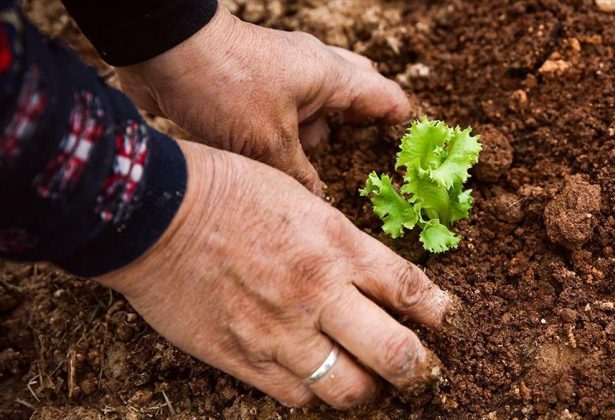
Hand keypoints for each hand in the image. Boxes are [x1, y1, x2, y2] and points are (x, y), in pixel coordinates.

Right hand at [96, 141, 448, 408]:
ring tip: (366, 380)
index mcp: (336, 245)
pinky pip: (296, 397)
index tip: (450, 325)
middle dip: (419, 370)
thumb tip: (369, 276)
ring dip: (366, 388)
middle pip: (396, 354)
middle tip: (423, 373)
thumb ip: (339, 242)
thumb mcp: (300, 200)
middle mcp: (318, 293)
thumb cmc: (228, 191)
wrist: (154, 213)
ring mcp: (281, 332)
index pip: (410, 290)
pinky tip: (312, 378)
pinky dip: (313, 392)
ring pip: (349, 389)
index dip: (441, 314)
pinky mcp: (242, 359)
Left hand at [115, 4, 410, 194]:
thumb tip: (318, 201)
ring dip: (315, 135)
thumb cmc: (224, 87)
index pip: (383, 95)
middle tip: (366, 152)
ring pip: (314, 107)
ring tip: (316, 167)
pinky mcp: (254, 85)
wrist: (163, 52)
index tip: (412, 144)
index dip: (400, 120)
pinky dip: (288, 134)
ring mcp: (282, 75)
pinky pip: (284, 112)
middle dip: (359, 123)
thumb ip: (299, 175)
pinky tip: (279, 160)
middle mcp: (311, 71)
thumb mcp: (268, 144)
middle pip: (353, 93)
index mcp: (329, 76)